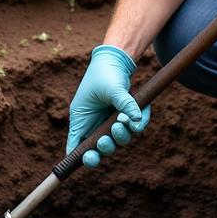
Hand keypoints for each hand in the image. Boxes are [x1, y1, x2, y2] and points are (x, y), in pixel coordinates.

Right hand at [67, 45, 150, 166]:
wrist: (116, 59)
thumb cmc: (105, 72)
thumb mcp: (111, 87)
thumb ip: (123, 102)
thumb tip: (137, 118)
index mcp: (82, 118)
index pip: (77, 144)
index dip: (82, 156)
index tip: (89, 158)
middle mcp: (94, 123)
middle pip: (99, 147)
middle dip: (105, 147)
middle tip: (106, 139)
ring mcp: (109, 122)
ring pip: (118, 140)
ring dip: (121, 135)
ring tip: (123, 120)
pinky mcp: (122, 117)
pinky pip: (133, 128)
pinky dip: (138, 124)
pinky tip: (140, 114)